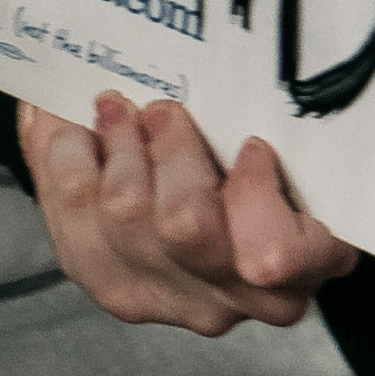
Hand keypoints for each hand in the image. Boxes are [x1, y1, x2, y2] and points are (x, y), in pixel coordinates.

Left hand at [19, 89, 348, 330]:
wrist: (210, 201)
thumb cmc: (256, 161)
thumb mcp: (292, 143)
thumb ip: (274, 126)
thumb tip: (242, 76)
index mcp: (309, 258)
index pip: (277, 255)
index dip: (254, 195)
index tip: (250, 146)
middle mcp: (243, 294)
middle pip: (185, 223)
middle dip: (169, 149)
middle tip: (163, 109)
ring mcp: (175, 299)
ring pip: (124, 211)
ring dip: (117, 145)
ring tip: (118, 111)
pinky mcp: (111, 286)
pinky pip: (70, 212)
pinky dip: (64, 155)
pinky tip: (74, 131)